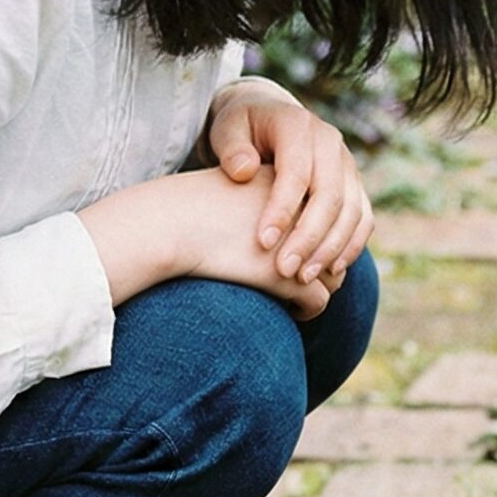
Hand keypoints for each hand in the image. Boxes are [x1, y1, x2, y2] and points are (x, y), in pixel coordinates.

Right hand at [170, 166, 337, 319]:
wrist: (163, 224)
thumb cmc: (184, 209)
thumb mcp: (231, 192)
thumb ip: (261, 203)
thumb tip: (281, 231)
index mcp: (290, 184)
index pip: (321, 214)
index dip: (311, 236)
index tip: (293, 251)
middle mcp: (304, 212)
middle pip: (332, 245)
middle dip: (321, 263)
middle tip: (300, 277)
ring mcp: (301, 244)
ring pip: (333, 275)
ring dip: (318, 286)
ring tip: (295, 296)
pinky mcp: (290, 275)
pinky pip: (319, 302)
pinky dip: (307, 311)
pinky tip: (290, 312)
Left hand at [207, 79, 374, 289]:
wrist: (268, 120)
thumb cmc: (240, 131)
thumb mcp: (225, 130)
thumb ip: (231, 148)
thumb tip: (244, 171)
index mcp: (298, 126)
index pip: (297, 172)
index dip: (282, 209)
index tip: (263, 243)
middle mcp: (331, 143)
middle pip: (330, 196)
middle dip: (309, 238)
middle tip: (285, 271)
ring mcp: (348, 165)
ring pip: (352, 212)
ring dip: (332, 248)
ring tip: (304, 277)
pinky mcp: (355, 185)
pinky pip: (364, 219)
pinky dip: (351, 246)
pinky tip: (330, 270)